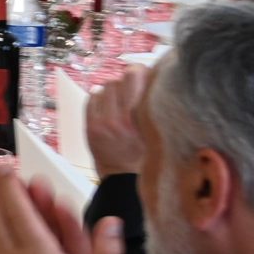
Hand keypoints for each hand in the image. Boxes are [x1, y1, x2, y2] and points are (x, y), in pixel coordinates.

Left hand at [85, 64, 148, 178]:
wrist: (125, 180)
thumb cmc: (148, 155)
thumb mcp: (162, 131)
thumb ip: (157, 105)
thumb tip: (154, 75)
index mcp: (146, 118)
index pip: (140, 76)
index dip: (144, 72)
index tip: (148, 76)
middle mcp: (124, 118)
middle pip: (125, 77)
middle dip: (130, 80)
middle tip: (135, 89)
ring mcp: (105, 122)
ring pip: (108, 85)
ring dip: (115, 90)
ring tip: (122, 103)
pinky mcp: (91, 127)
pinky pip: (92, 97)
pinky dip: (100, 99)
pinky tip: (109, 108)